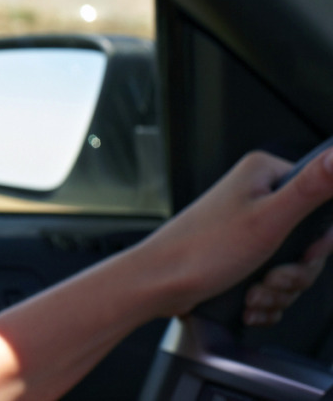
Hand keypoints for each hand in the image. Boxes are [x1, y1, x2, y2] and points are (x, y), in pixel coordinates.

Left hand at [127, 149, 332, 318]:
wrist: (159, 284)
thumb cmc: (201, 251)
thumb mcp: (268, 218)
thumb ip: (311, 187)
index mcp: (264, 175)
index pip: (323, 203)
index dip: (319, 239)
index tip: (302, 253)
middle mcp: (255, 196)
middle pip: (309, 243)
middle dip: (292, 273)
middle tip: (269, 277)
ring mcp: (248, 228)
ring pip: (292, 268)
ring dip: (277, 290)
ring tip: (251, 290)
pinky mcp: (241, 256)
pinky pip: (274, 284)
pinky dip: (264, 299)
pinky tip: (247, 301)